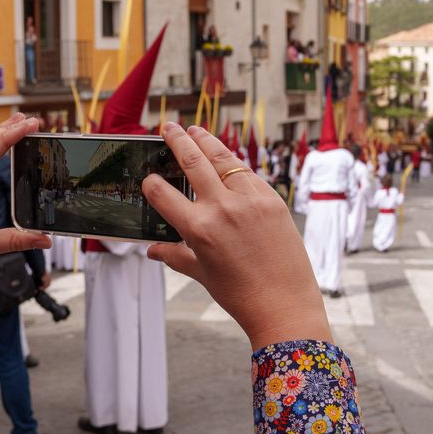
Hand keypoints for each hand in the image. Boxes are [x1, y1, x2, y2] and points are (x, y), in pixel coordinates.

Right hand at [143, 123, 331, 350]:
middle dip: (177, 141)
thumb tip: (152, 250)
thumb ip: (175, 255)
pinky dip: (234, 164)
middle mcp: (223, 209)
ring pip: (223, 159)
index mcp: (198, 229)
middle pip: (193, 161)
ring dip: (206, 142)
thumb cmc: (240, 294)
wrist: (284, 304)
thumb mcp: (201, 274)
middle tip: (169, 129)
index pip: (163, 194)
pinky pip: (248, 174)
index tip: (148, 178)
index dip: (151, 184)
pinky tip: (226, 159)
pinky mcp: (272, 200)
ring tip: (195, 131)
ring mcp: (250, 201)